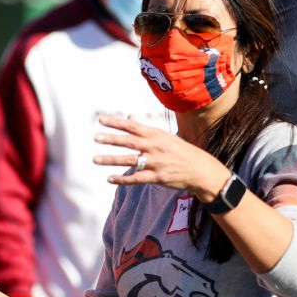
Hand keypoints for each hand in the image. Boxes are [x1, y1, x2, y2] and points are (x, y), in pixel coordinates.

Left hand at [91, 115, 230, 201]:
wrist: (201, 170)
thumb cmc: (181, 151)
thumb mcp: (165, 137)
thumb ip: (145, 129)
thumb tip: (130, 117)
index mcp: (156, 135)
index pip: (132, 126)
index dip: (116, 122)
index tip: (101, 119)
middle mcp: (154, 147)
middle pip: (129, 141)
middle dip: (111, 139)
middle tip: (95, 137)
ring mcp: (155, 162)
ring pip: (129, 160)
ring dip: (111, 160)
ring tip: (95, 159)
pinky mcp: (157, 177)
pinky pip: (136, 178)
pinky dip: (122, 179)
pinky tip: (109, 179)